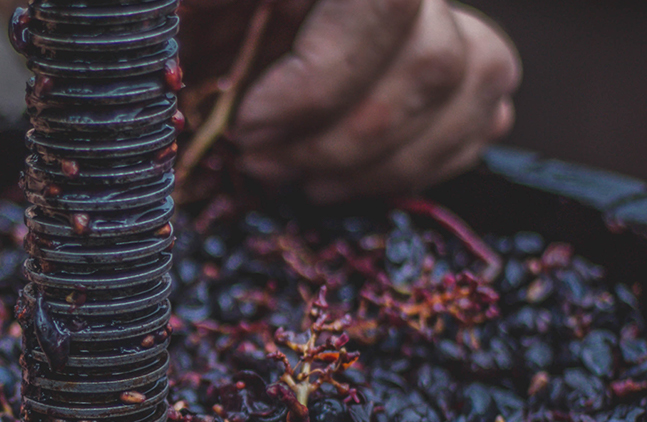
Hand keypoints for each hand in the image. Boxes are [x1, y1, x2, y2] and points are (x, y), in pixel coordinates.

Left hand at [180, 0, 520, 201]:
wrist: (194, 25)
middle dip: (339, 137)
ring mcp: (440, 14)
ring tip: (298, 178)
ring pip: (473, 82)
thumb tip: (184, 65)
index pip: (381, 3)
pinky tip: (341, 179)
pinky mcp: (458, 58)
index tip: (250, 128)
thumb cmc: (172, 16)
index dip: (322, 81)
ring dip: (382, 160)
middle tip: (259, 161)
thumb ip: (182, 18)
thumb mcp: (161, 12)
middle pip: (431, 57)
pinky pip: (485, 108)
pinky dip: (419, 163)